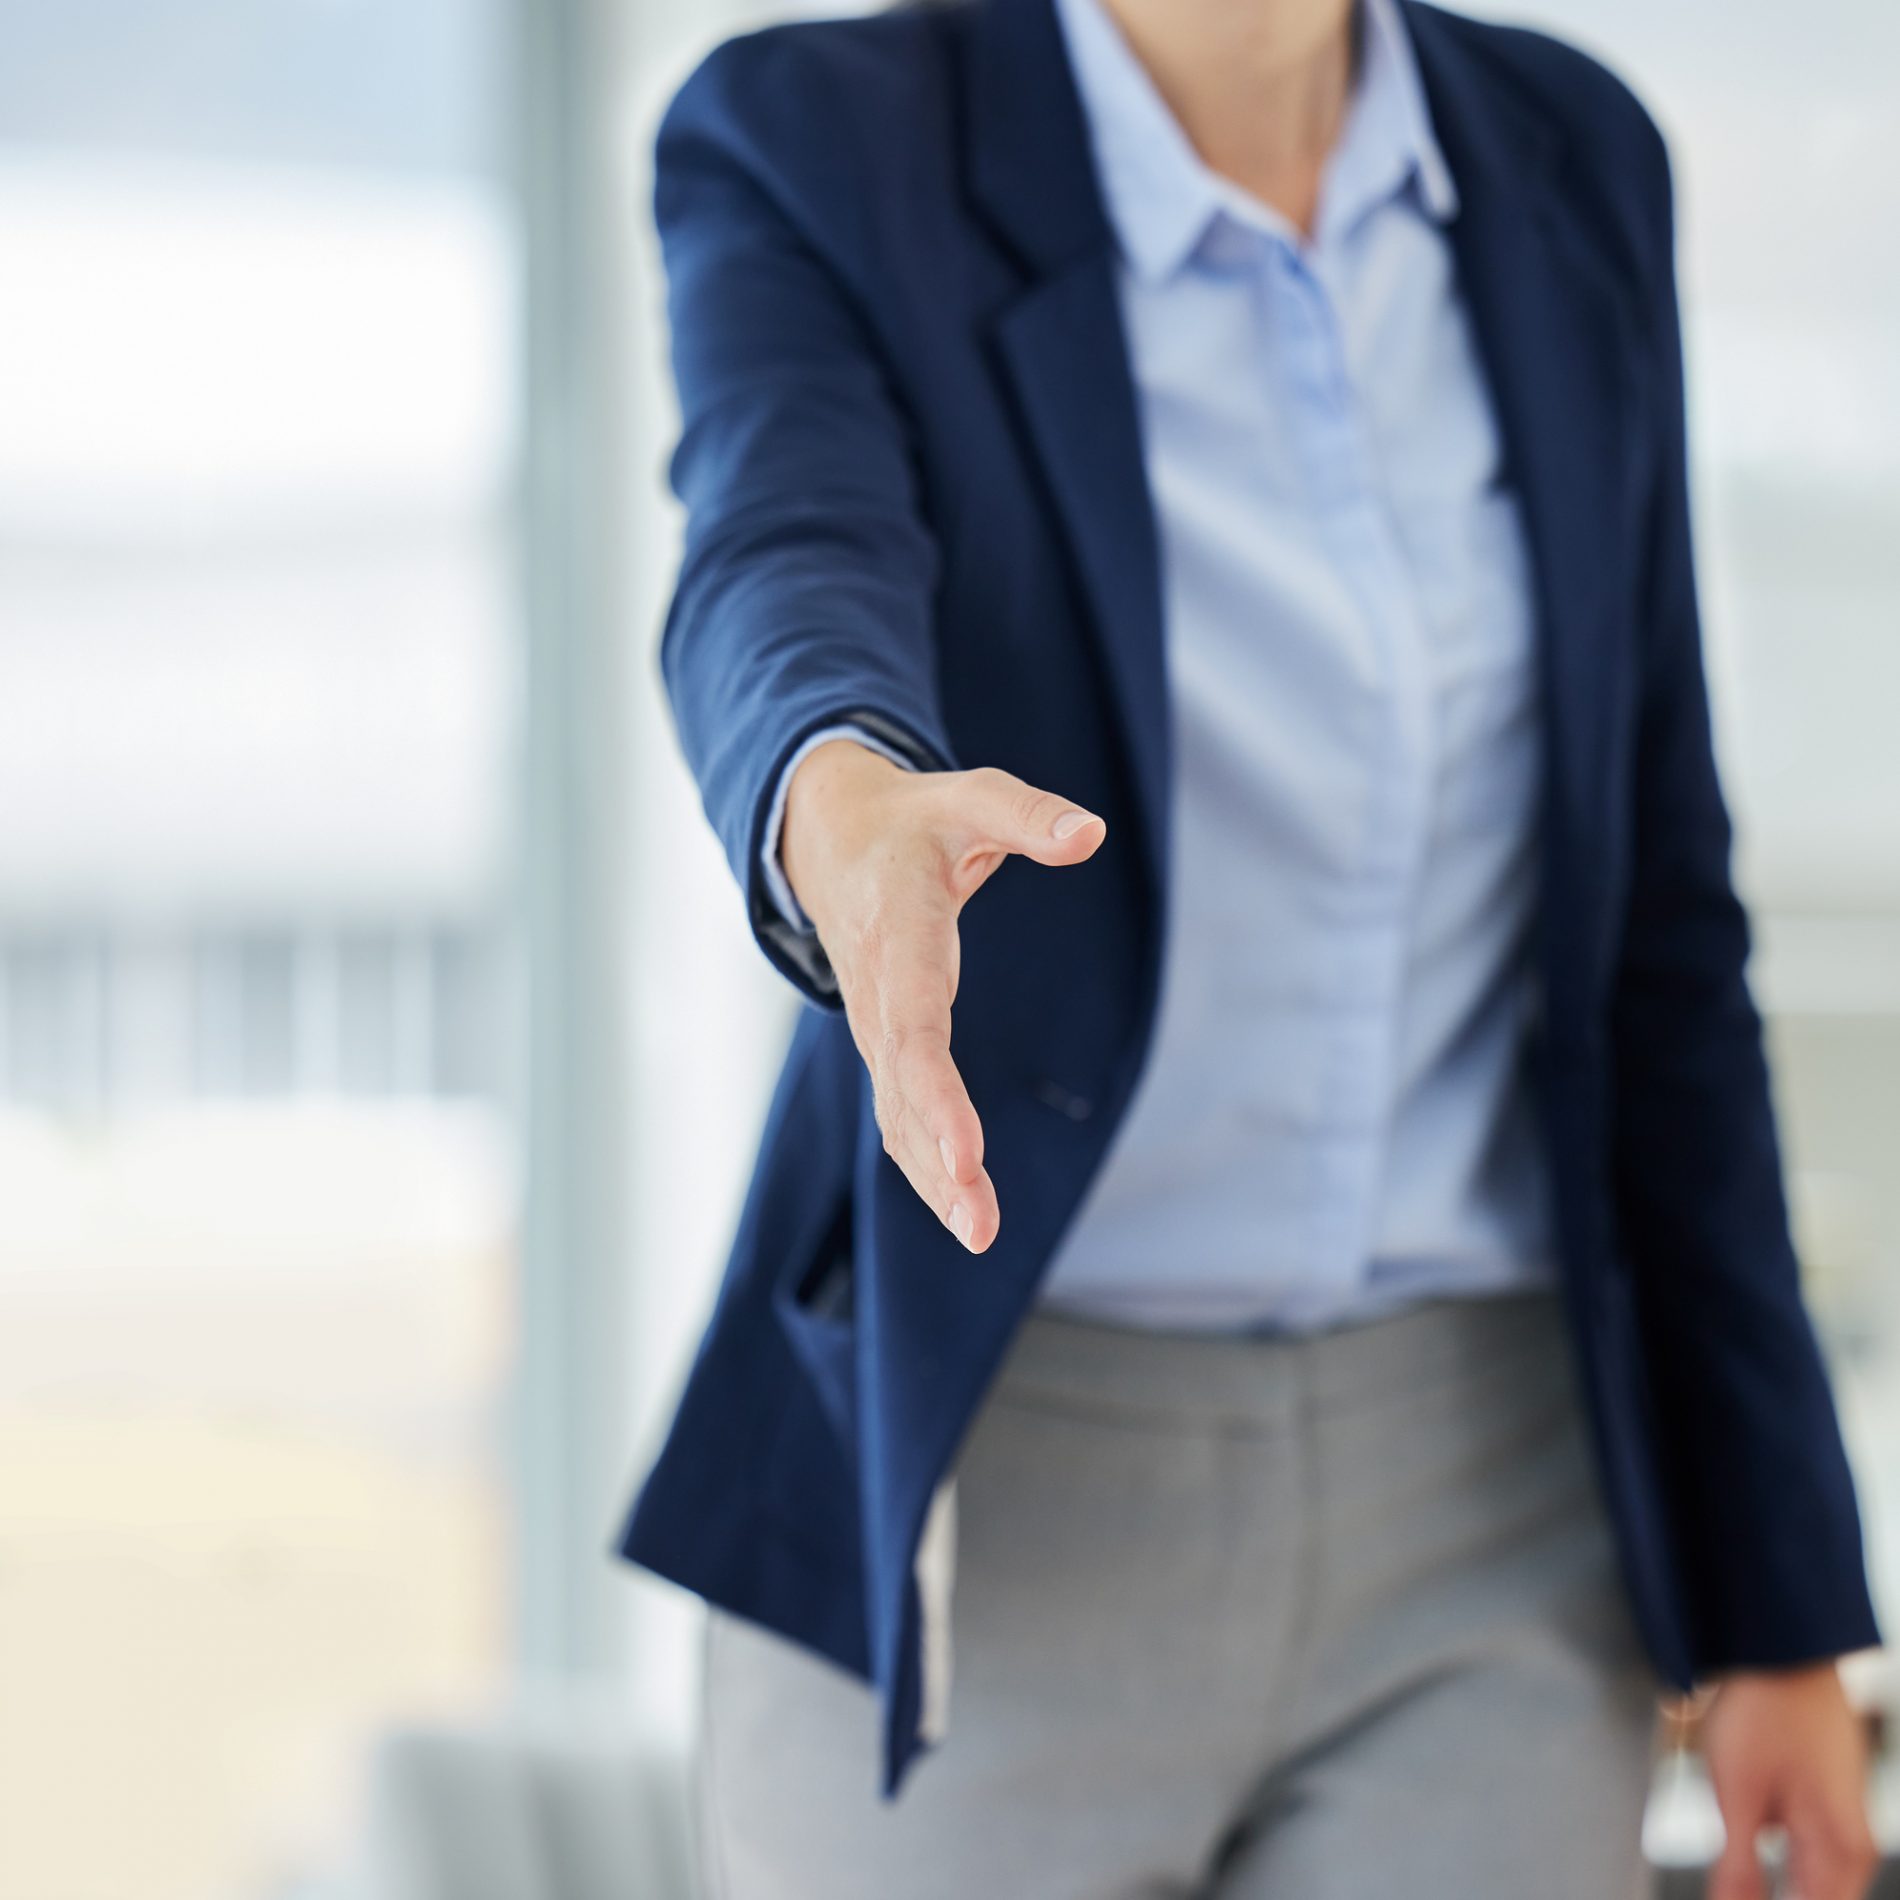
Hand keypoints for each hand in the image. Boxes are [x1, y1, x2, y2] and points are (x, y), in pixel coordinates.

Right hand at [781, 739, 1105, 1251]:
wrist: (829, 837)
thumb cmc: (914, 821)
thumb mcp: (971, 796)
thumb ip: (1028, 815)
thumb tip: (1089, 834)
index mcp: (898, 934)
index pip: (914, 1027)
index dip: (937, 1095)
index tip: (964, 1155)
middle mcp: (878, 993)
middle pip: (904, 1091)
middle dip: (939, 1161)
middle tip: (979, 1226)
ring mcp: (875, 1024)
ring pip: (896, 1114)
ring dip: (933, 1178)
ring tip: (979, 1234)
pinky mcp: (885, 1042)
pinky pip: (899, 1111)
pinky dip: (925, 1162)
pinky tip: (959, 1206)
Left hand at [1703, 1662, 1876, 1899]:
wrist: (1782, 1649)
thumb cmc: (1763, 1711)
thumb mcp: (1737, 1794)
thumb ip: (1739, 1870)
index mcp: (1842, 1854)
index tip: (1736, 1897)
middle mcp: (1853, 1845)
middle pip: (1815, 1899)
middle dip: (1762, 1894)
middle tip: (1729, 1884)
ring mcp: (1841, 1823)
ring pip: (1808, 1881)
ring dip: (1770, 1881)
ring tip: (1734, 1866)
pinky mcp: (1823, 1804)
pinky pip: (1803, 1853)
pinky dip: (1775, 1861)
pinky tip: (1744, 1848)